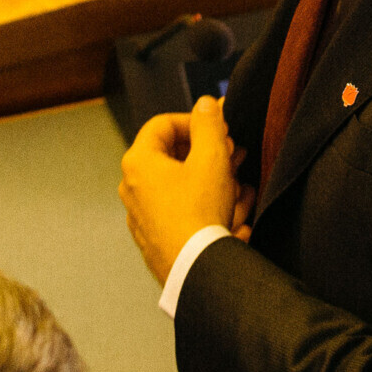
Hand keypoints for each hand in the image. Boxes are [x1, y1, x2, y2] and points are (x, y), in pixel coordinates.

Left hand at [121, 95, 248, 284]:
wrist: (194, 268)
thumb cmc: (199, 212)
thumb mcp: (211, 157)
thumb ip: (209, 124)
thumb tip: (206, 104)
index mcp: (139, 162)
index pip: (162, 124)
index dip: (194, 121)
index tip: (218, 129)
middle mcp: (132, 187)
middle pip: (171, 155)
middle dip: (207, 152)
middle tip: (233, 154)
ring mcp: (141, 215)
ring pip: (179, 185)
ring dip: (210, 179)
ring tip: (239, 184)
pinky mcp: (154, 237)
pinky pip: (180, 211)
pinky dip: (203, 205)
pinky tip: (231, 213)